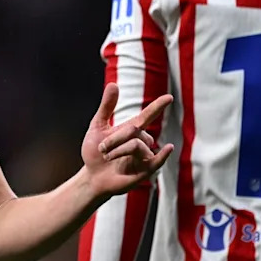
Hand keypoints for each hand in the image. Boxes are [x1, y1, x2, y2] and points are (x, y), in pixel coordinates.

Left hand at [82, 83, 173, 198]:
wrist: (91, 176)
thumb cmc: (95, 152)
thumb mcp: (98, 127)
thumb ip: (107, 107)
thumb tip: (114, 84)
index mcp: (132, 130)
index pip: (147, 115)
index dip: (157, 106)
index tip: (169, 97)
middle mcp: (142, 141)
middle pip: (134, 130)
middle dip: (114, 138)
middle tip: (101, 148)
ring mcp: (145, 156)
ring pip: (136, 145)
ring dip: (117, 150)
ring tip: (108, 158)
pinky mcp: (146, 171)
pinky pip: (156, 160)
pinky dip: (162, 155)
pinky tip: (168, 148)